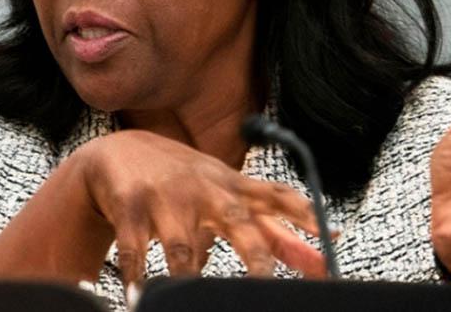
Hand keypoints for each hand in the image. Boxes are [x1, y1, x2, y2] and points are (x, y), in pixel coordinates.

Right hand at [78, 129, 326, 284]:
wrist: (120, 152)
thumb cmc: (188, 183)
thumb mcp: (229, 197)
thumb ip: (275, 229)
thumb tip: (324, 254)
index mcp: (233, 187)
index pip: (277, 195)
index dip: (305, 214)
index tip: (330, 235)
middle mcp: (204, 189)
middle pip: (236, 220)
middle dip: (254, 255)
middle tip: (266, 284)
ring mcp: (167, 198)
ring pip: (182, 243)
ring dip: (186, 275)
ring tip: (189, 297)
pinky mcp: (131, 208)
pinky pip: (134, 248)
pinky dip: (136, 275)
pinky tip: (137, 296)